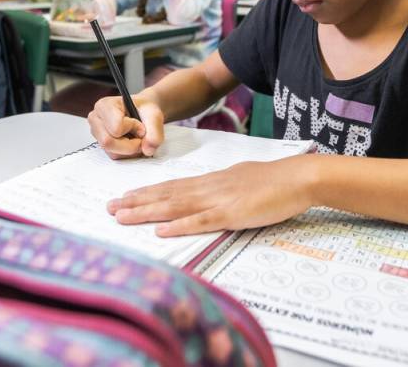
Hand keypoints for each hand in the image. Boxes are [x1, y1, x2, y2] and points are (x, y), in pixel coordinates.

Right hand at [88, 95, 165, 158]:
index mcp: (105, 105)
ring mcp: (96, 133)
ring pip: (112, 152)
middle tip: (140, 136)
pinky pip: (114, 156)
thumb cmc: (144, 109)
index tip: (140, 124)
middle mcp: (96, 119)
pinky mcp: (100, 144)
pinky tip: (130, 142)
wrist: (142, 112)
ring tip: (135, 138)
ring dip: (129, 149)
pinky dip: (126, 153)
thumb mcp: (154, 115)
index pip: (116, 127)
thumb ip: (155, 132)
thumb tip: (147, 150)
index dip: (133, 128)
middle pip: (109, 142)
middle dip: (130, 144)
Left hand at [107, 155, 314, 236]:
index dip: (147, 192)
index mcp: (212, 180)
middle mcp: (209, 187)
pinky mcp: (232, 214)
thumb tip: (209, 193)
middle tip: (109, 207)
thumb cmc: (275, 180)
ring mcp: (219, 200)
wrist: (298, 177)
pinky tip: (161, 230)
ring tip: (122, 216)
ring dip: (146, 212)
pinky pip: (201, 221)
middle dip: (136, 201)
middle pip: (166, 194)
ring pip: (175, 206)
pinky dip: (179, 226)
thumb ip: (222, 187)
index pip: (172, 186)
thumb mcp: (242, 178)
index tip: (124, 196)